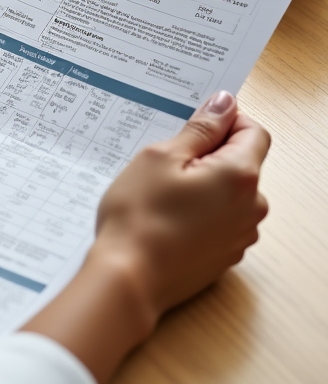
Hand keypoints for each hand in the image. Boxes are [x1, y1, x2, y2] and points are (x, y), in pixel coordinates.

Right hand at [22, 91, 269, 383]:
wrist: (129, 279)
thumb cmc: (140, 214)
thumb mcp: (161, 157)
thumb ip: (200, 129)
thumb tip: (224, 104)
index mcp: (240, 176)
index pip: (254, 131)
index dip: (225, 120)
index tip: (192, 122)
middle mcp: (251, 207)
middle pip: (241, 162)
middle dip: (208, 153)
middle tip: (164, 157)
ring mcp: (240, 235)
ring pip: (228, 192)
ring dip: (202, 182)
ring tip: (159, 190)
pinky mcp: (224, 255)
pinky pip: (218, 218)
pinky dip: (198, 209)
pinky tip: (165, 214)